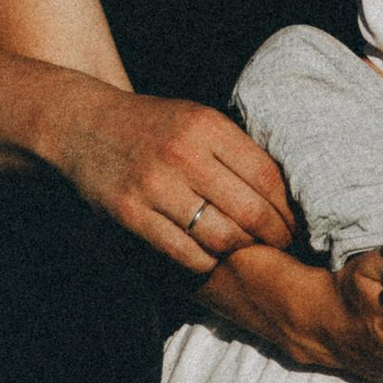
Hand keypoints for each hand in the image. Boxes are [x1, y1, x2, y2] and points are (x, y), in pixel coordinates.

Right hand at [48, 90, 296, 272]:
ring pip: (221, 239)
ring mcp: (154, 185)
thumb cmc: (152, 125)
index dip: (289, 209)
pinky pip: (185, 254)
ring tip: (248, 253)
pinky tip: (210, 257)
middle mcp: (183, 154)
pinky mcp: (130, 213)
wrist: (83, 124)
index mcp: (206, 126)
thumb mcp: (196, 119)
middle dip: (275, 238)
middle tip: (283, 248)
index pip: (267, 178)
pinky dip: (205, 263)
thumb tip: (288, 193)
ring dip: (240, 252)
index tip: (299, 224)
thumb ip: (235, 150)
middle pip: (250, 213)